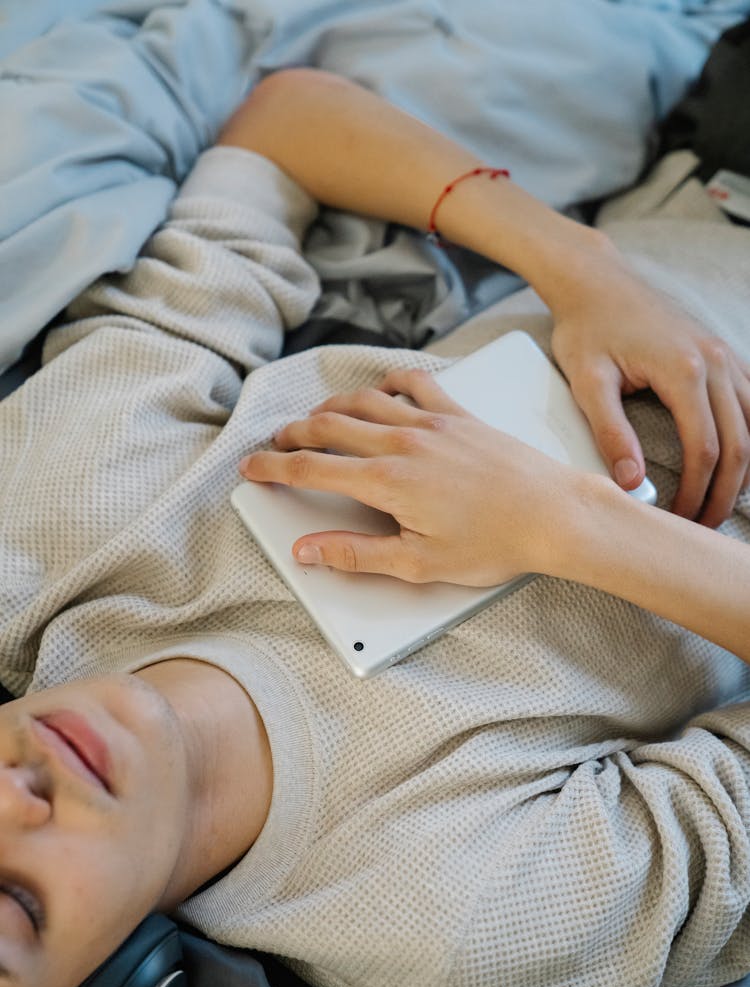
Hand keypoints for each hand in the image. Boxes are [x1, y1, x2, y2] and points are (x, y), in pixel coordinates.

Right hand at [238, 367, 588, 585]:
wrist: (555, 514)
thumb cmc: (496, 542)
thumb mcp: (419, 564)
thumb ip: (356, 555)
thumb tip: (308, 550)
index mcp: (387, 482)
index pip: (313, 470)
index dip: (275, 468)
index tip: (253, 468)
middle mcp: (404, 443)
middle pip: (330, 426)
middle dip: (294, 433)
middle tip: (276, 442)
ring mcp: (433, 423)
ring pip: (365, 401)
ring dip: (332, 405)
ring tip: (316, 416)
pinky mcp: (460, 415)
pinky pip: (416, 384)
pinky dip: (391, 381)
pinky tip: (383, 386)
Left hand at [549, 254, 749, 527]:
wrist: (597, 281)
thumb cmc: (586, 329)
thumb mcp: (587, 382)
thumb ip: (611, 433)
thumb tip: (632, 485)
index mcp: (684, 370)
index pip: (704, 450)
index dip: (695, 494)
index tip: (676, 522)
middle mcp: (717, 361)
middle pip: (740, 445)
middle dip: (725, 494)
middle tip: (701, 528)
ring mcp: (727, 355)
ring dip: (744, 471)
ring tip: (719, 505)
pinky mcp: (725, 353)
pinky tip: (737, 467)